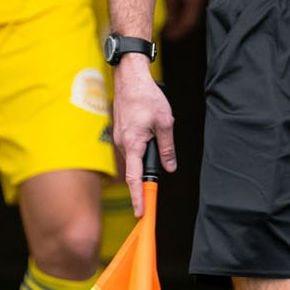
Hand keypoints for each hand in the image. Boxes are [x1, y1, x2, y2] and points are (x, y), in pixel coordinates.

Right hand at [111, 60, 175, 215]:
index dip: (138, 197)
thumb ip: (167, 148)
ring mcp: (119, 137)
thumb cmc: (147, 96)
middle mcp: (122, 143)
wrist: (130, 77)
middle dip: (145, 174)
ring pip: (134, 156)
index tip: (141, 212)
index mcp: (133, 143)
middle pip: (134, 168)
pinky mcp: (120, 131)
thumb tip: (170, 167)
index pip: (134, 178)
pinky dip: (140, 145)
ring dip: (145, 154)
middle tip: (154, 173)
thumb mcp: (165, 123)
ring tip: (154, 132)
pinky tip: (148, 128)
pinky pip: (131, 145)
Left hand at [161, 0, 205, 39]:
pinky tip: (174, 9)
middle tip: (166, 32)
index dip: (177, 32)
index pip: (188, 24)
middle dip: (179, 28)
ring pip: (192, 14)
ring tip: (168, 22)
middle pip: (191, 21)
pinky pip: (192, 6)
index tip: (167, 36)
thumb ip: (172, 7)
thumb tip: (170, 23)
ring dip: (181, 20)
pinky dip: (183, 11)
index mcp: (195, 1)